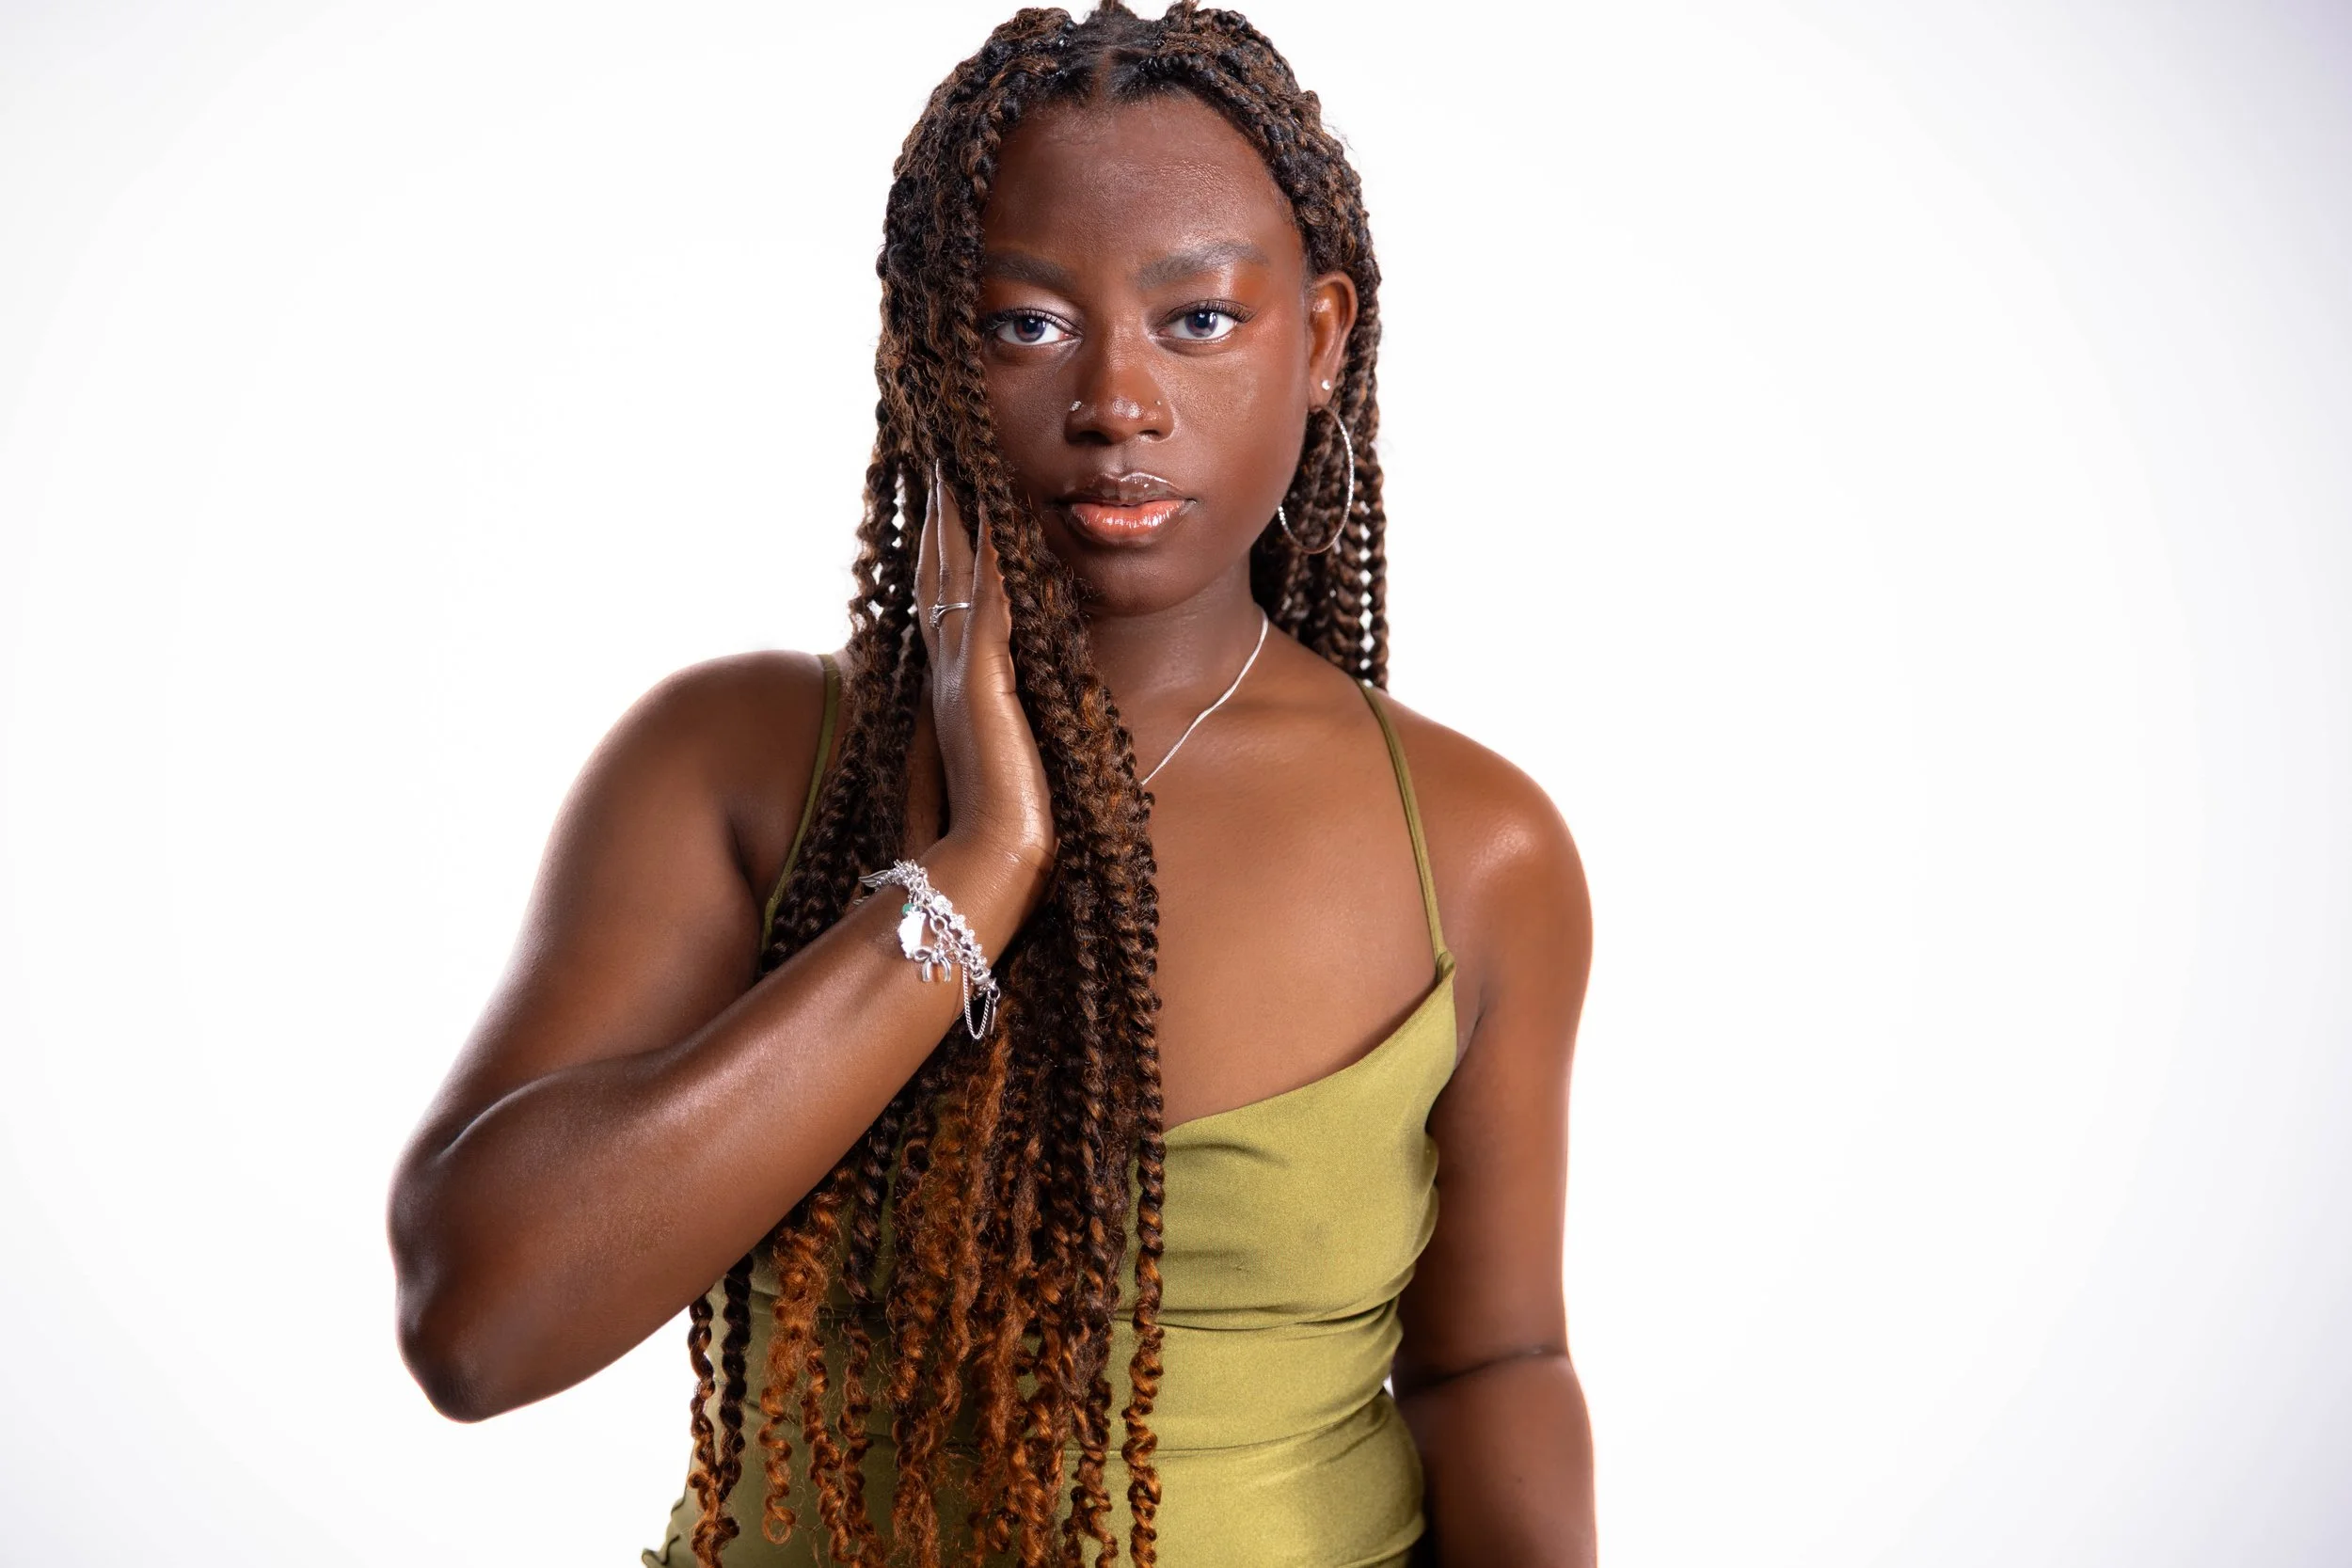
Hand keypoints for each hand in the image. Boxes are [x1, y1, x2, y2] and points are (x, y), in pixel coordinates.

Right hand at [915, 465, 1056, 894]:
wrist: (992, 866)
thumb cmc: (995, 833)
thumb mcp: (999, 766)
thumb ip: (998, 733)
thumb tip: (1014, 724)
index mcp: (954, 691)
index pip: (943, 606)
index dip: (941, 555)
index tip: (944, 507)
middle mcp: (950, 674)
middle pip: (939, 578)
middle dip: (940, 521)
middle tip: (939, 466)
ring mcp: (963, 674)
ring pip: (957, 581)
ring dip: (957, 524)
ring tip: (957, 469)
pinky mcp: (985, 681)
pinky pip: (988, 605)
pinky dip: (989, 562)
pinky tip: (996, 520)